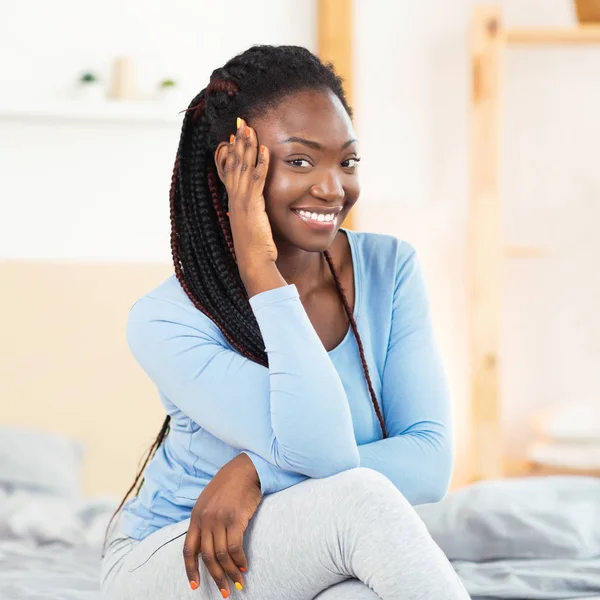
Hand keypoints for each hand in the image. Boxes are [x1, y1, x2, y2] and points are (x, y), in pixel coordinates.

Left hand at [183, 452, 262, 596]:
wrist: (244, 469)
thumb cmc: (229, 485)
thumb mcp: (209, 501)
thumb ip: (205, 520)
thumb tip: (206, 543)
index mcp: (196, 517)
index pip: (189, 549)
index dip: (190, 569)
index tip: (195, 585)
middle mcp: (205, 520)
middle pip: (208, 557)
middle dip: (216, 577)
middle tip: (224, 592)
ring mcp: (220, 519)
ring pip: (222, 555)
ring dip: (231, 573)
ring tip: (238, 583)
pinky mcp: (235, 519)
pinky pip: (235, 547)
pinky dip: (240, 560)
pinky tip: (245, 566)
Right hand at [224, 118, 276, 269]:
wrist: (253, 262)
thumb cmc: (254, 249)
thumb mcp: (251, 226)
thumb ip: (251, 214)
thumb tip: (252, 211)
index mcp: (234, 202)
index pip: (229, 171)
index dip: (230, 152)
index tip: (232, 137)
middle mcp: (234, 198)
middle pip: (233, 163)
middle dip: (238, 141)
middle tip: (241, 122)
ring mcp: (241, 201)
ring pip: (243, 167)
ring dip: (247, 145)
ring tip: (249, 127)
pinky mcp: (252, 205)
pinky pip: (257, 179)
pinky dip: (261, 162)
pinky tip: (264, 148)